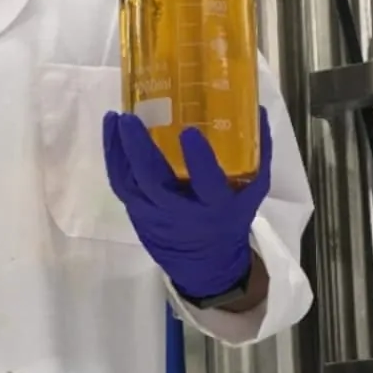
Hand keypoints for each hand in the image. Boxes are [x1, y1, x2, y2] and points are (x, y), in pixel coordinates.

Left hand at [103, 109, 271, 301]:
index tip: (189, 132)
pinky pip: (121, 186)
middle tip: (131, 118)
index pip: (206, 184)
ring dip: (119, 150)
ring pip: (129, 183)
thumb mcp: (254, 191)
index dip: (199, 160)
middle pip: (154, 182)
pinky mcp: (137, 213)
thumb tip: (256, 108)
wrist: (207, 263)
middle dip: (140, 150)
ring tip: (115, 119)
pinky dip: (114, 159)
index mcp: (215, 206)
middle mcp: (181, 212)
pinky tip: (112, 134)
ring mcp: (154, 214)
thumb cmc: (231, 219)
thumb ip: (260, 152)